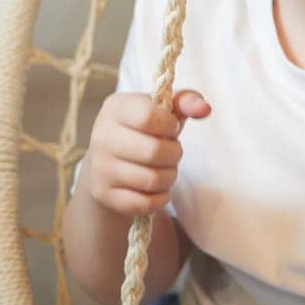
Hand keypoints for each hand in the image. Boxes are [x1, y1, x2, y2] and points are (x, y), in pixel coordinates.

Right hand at [82, 89, 209, 216]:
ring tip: (163, 168)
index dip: (170, 125)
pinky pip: (145, 203)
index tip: (170, 127)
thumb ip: (186, 102)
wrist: (109, 163)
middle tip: (170, 151)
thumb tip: (204, 108)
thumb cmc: (145, 131)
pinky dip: (159, 197)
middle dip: (174, 154)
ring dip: (169, 176)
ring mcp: (100, 167)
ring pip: (152, 180)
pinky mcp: (104, 194)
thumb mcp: (164, 111)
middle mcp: (101, 137)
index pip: (149, 117)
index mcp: (115, 108)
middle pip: (155, 151)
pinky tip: (154, 187)